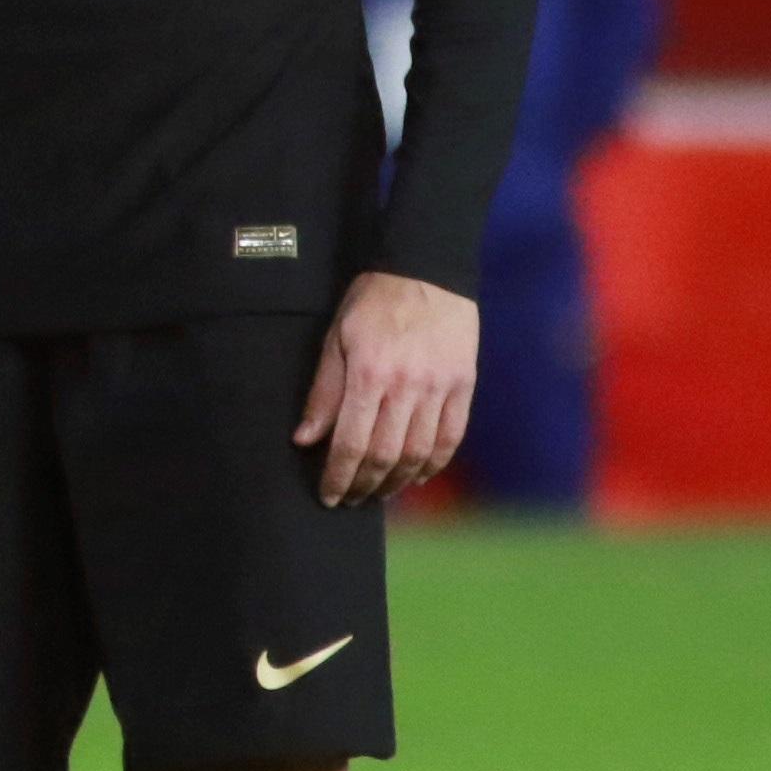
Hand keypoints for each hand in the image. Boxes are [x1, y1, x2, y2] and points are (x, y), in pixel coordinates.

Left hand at [294, 271, 477, 506]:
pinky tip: (416, 476)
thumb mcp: (335, 339)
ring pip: (419, 453)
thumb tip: (305, 438)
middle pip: (385, 455)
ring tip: (379, 493)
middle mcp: (407, 387)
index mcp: (369, 375)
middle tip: (350, 500)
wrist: (427, 270)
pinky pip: (451, 437)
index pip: (350, 443)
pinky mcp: (464, 386)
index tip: (328, 496)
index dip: (338, 476)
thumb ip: (323, 392)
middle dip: (364, 485)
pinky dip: (434, 463)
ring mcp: (440, 388)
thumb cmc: (371, 302)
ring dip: (397, 481)